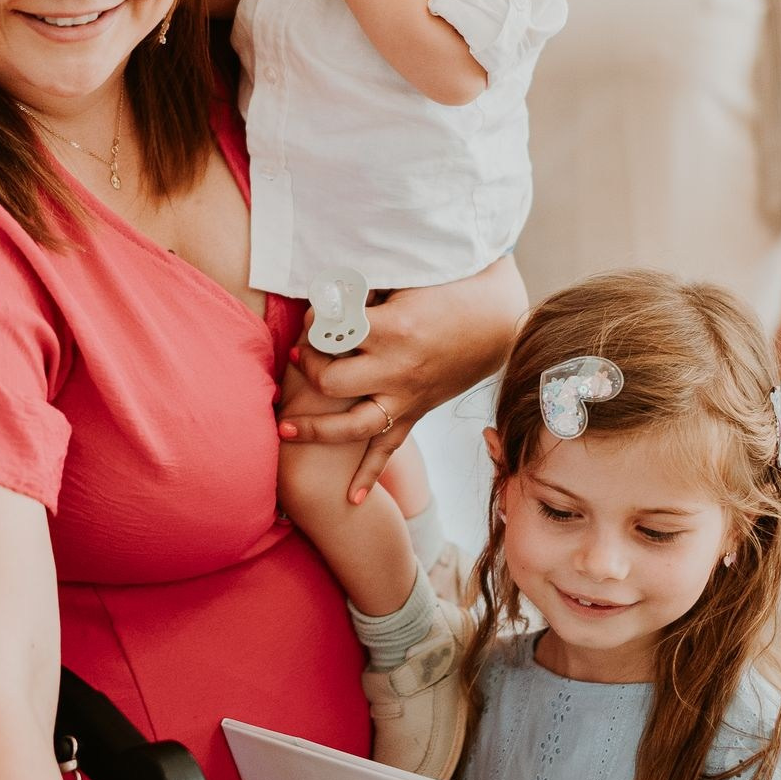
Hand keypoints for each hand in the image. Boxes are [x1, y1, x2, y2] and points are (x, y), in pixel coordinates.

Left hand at [282, 258, 528, 500]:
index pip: (334, 331)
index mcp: (394, 330)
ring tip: (283, 428)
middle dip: (308, 368)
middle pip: (332, 382)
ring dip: (315, 430)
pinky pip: (389, 449)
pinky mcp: (416, 412)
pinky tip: (350, 500)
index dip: (316, 321)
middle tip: (300, 355)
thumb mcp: (406, 279)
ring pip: (352, 426)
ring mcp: (407, 397)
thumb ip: (365, 290)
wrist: (496, 320)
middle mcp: (398, 370)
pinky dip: (369, 475)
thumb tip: (327, 292)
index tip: (313, 316)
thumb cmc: (449, 290)